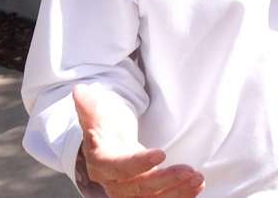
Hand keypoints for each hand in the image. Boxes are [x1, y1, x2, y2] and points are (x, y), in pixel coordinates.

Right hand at [73, 85, 204, 197]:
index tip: (162, 154)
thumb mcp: (97, 120)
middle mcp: (114, 184)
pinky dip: (181, 196)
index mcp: (102, 164)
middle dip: (165, 180)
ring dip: (177, 191)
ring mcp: (129, 194)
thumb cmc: (105, 134)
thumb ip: (90, 107)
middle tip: (189, 170)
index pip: (119, 167)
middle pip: (139, 187)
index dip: (139, 163)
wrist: (109, 154)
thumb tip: (80, 90)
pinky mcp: (145, 197)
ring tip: (197, 178)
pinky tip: (196, 187)